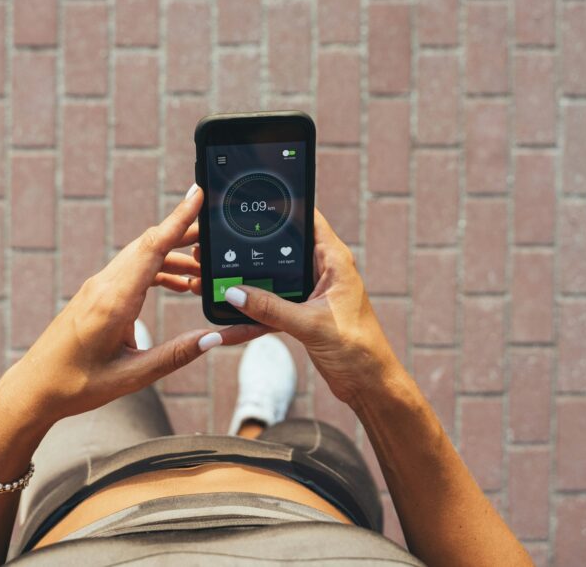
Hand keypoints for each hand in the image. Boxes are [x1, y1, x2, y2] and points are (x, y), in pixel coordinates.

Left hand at [0, 186, 267, 429]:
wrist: (33, 388)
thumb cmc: (76, 385)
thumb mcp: (132, 375)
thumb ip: (176, 355)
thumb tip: (215, 338)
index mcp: (113, 301)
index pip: (152, 247)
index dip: (178, 219)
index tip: (198, 194)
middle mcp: (104, 285)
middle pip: (150, 244)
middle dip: (186, 233)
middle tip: (219, 232)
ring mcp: (97, 287)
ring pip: (142, 255)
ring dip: (174, 255)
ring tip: (206, 269)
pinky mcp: (96, 294)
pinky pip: (132, 270)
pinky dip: (159, 269)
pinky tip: (179, 283)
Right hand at [215, 209, 401, 405]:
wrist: (369, 385)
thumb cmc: (357, 349)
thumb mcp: (310, 325)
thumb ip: (270, 308)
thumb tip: (233, 292)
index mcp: (334, 261)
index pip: (308, 219)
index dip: (283, 206)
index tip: (252, 200)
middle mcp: (323, 271)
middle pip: (282, 248)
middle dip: (252, 248)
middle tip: (220, 243)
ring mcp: (311, 293)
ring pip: (272, 280)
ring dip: (248, 286)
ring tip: (216, 281)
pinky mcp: (303, 314)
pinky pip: (271, 308)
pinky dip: (253, 315)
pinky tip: (228, 326)